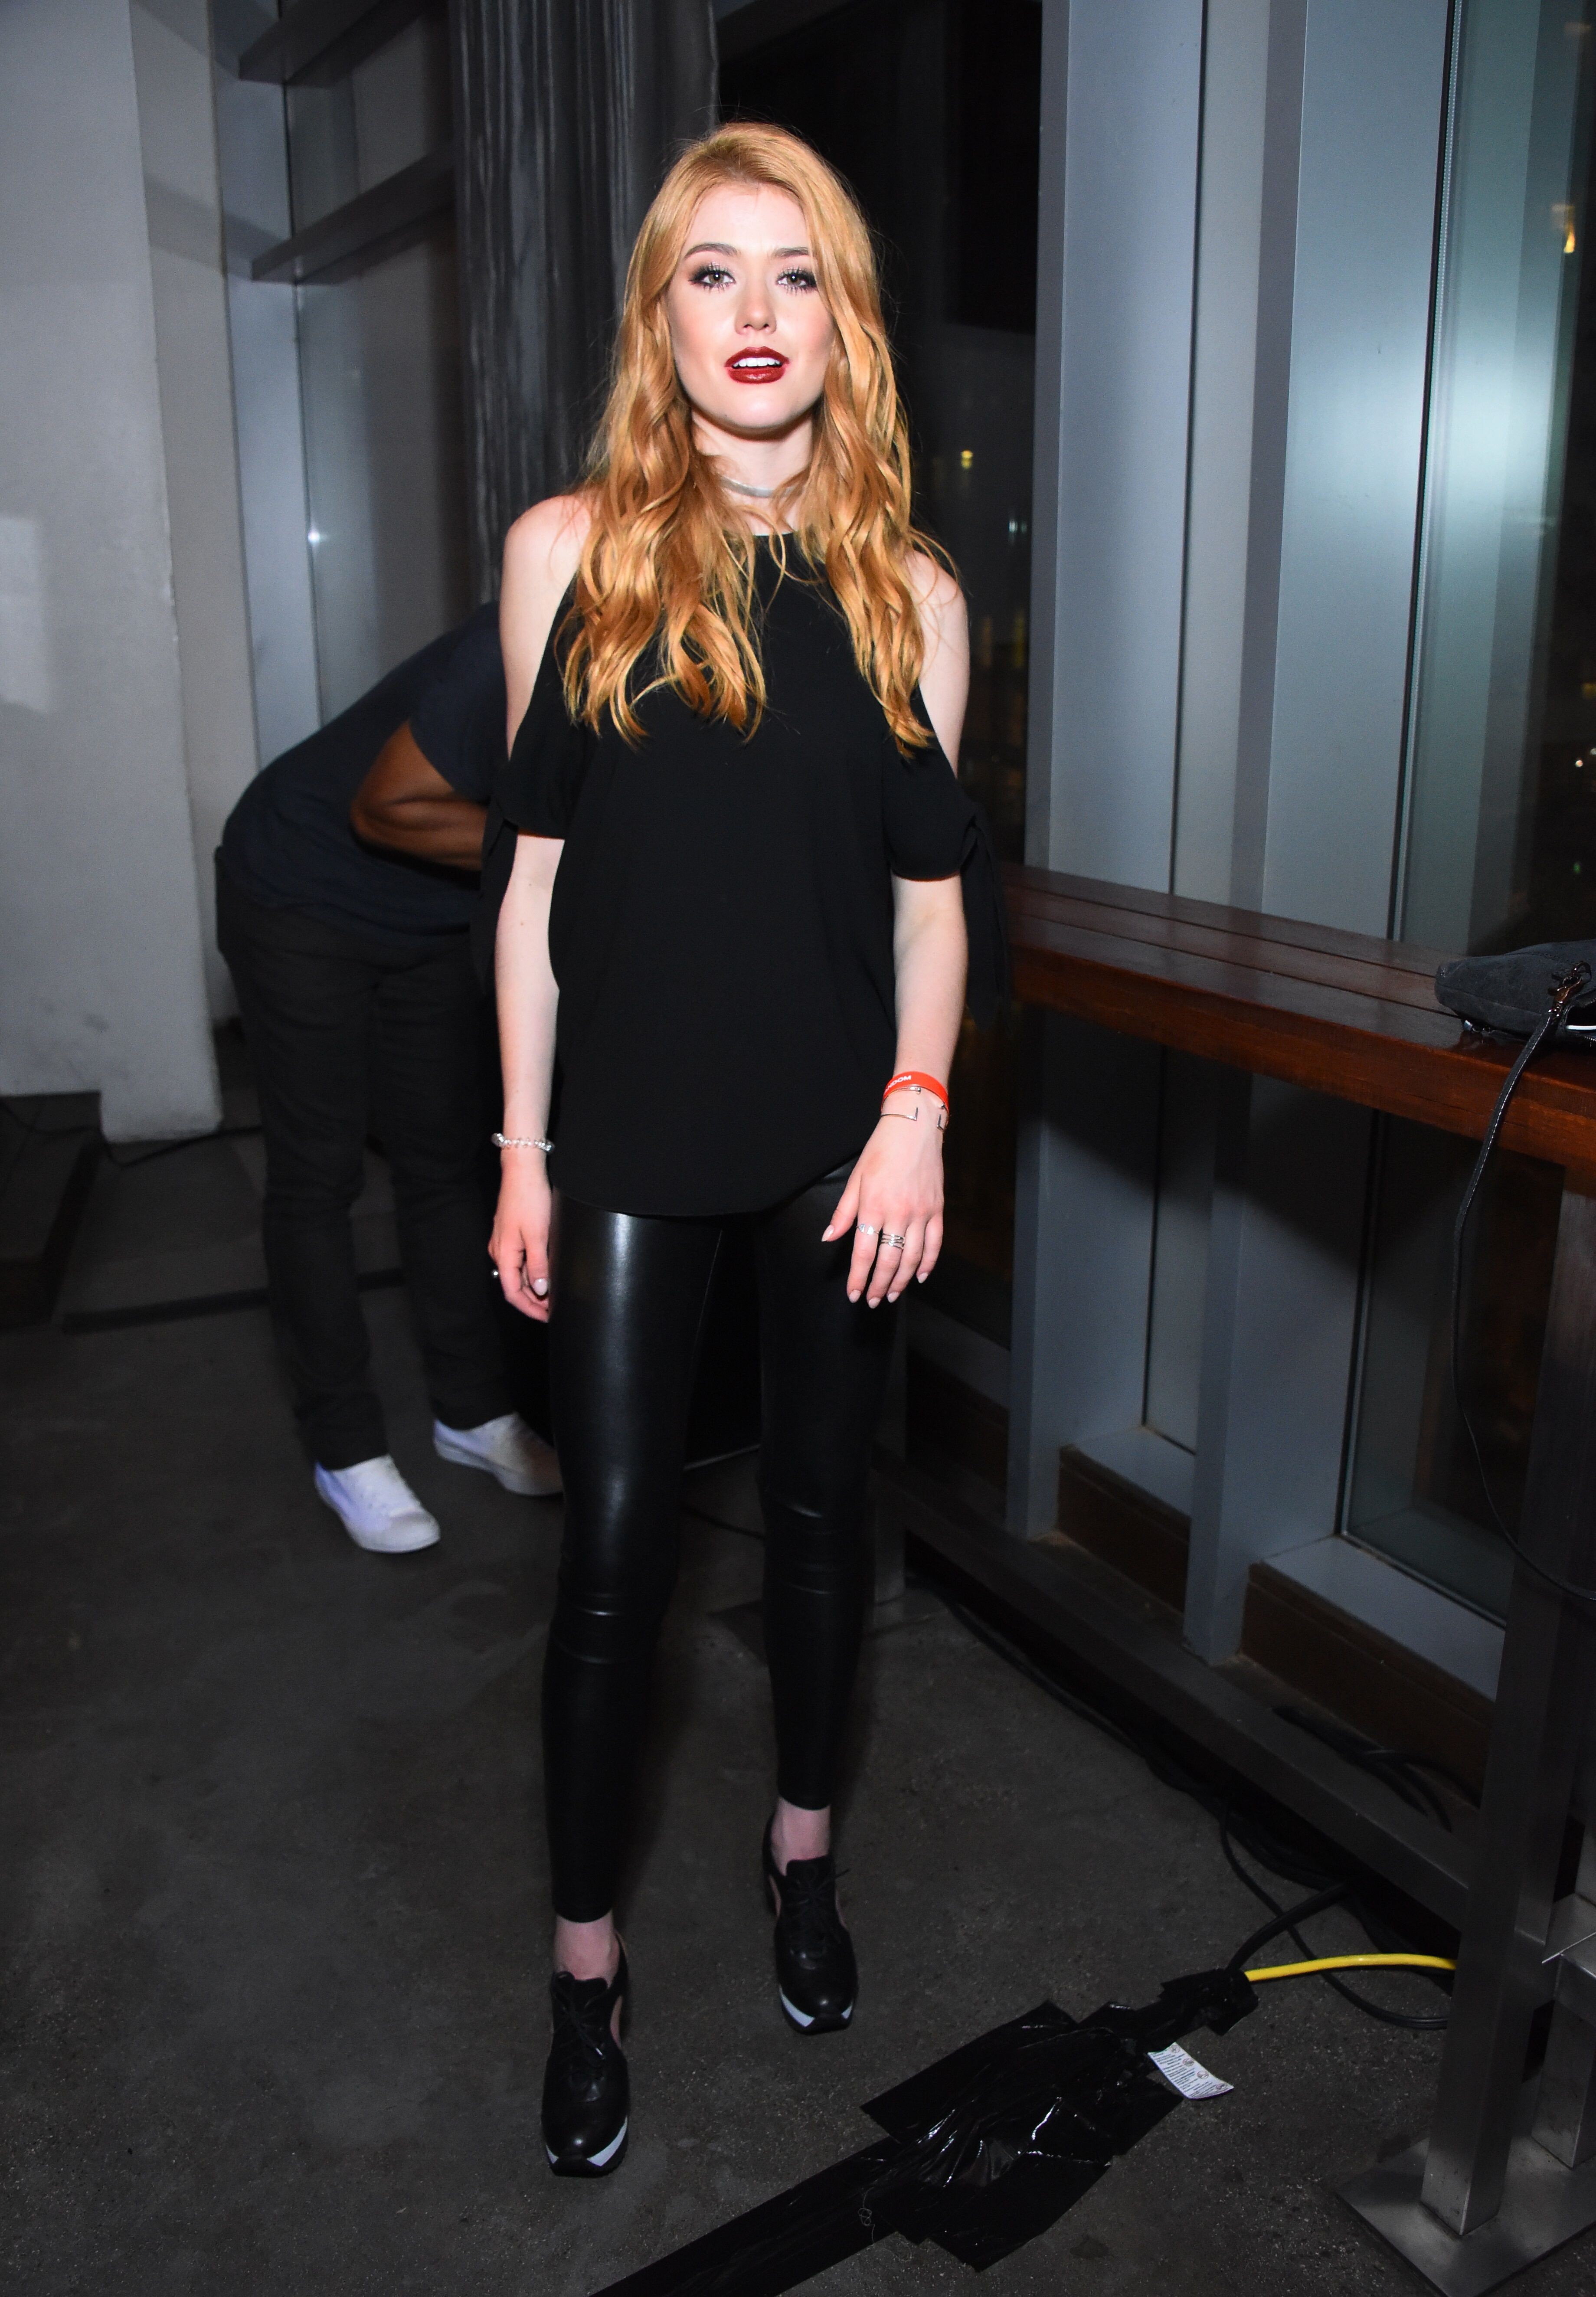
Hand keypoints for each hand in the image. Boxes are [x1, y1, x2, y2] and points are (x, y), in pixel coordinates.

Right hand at [489, 1156, 552, 1320]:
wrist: (523, 1171)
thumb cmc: (529, 1199)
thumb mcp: (538, 1235)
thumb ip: (538, 1264)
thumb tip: (538, 1288)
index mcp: (504, 1254)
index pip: (512, 1292)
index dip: (529, 1308)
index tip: (547, 1316)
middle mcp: (501, 1251)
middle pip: (515, 1285)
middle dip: (534, 1300)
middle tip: (555, 1307)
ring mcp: (506, 1242)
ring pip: (519, 1273)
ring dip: (534, 1286)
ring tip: (555, 1292)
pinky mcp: (513, 1233)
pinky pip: (521, 1259)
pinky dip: (533, 1270)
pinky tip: (547, 1271)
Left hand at [823, 1107, 944, 1305]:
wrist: (914, 1128)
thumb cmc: (881, 1150)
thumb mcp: (855, 1178)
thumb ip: (843, 1212)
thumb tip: (829, 1237)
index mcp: (873, 1205)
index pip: (864, 1252)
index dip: (858, 1277)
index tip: (854, 1293)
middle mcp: (898, 1213)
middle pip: (889, 1260)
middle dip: (879, 1285)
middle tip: (872, 1300)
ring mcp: (921, 1213)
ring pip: (912, 1257)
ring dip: (901, 1281)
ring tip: (891, 1295)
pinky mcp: (937, 1210)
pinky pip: (935, 1244)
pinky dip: (928, 1263)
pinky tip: (919, 1276)